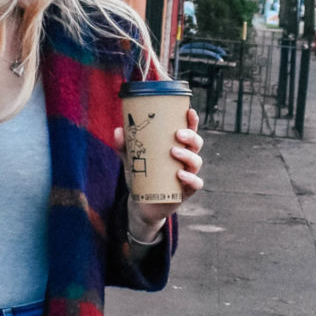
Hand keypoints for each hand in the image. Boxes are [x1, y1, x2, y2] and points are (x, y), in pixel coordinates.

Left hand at [115, 107, 203, 245]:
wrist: (143, 204)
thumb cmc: (142, 176)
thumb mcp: (132, 160)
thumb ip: (125, 146)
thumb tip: (118, 130)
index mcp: (177, 147)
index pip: (189, 131)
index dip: (192, 121)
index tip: (189, 111)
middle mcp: (186, 159)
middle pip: (196, 144)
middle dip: (191, 136)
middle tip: (177, 134)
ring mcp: (188, 175)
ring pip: (197, 161)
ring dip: (188, 155)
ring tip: (173, 151)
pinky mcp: (187, 191)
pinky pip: (196, 184)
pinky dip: (191, 178)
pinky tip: (180, 174)